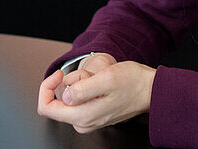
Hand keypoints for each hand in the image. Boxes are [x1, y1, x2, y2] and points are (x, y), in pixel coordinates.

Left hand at [38, 59, 156, 133]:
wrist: (151, 90)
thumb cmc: (132, 83)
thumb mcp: (106, 78)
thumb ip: (82, 89)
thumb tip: (63, 95)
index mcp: (81, 116)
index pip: (45, 107)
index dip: (47, 87)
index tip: (59, 74)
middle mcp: (82, 123)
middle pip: (58, 101)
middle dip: (69, 83)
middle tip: (89, 75)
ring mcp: (88, 120)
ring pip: (69, 99)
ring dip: (79, 84)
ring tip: (99, 78)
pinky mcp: (94, 114)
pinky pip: (79, 99)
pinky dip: (86, 87)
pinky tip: (101, 83)